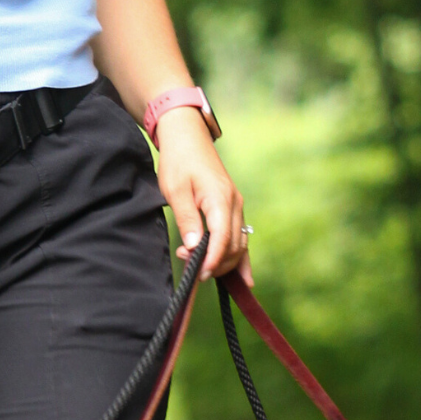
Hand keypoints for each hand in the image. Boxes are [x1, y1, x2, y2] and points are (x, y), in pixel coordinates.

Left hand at [153, 111, 249, 282]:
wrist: (188, 138)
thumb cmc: (179, 162)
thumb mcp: (175, 190)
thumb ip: (187, 219)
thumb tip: (195, 247)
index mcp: (220, 198)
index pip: (222, 238)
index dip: (213, 259)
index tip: (199, 274)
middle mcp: (234, 204)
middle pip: (234, 245)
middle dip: (215, 263)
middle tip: (190, 268)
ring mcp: (237, 206)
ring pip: (240, 244)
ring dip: (223, 261)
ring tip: (198, 265)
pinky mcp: (233, 208)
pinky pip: (241, 238)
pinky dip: (241, 259)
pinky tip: (245, 280)